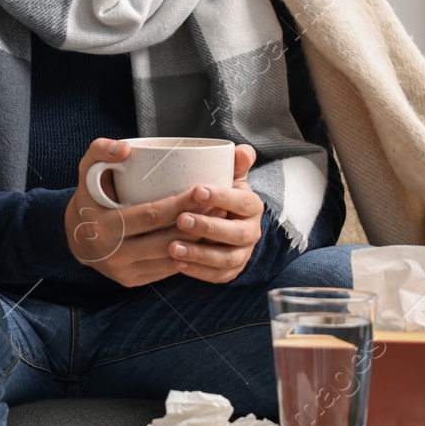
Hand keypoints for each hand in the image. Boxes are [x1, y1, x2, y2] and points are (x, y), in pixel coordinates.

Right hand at [63, 139, 254, 286]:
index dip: (180, 205)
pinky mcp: (132, 281)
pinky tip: (203, 242)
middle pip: (166, 239)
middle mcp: (114, 253)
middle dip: (197, 224)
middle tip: (220, 206)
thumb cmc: (89, 197)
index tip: (201, 190)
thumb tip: (127, 148)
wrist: (74, 236)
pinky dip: (187, 256)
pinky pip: (166, 271)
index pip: (151, 215)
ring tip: (218, 223)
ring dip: (198, 243)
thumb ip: (101, 150)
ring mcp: (124, 271)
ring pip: (170, 258)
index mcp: (104, 226)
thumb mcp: (87, 170)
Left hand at [166, 144, 264, 283]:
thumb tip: (242, 150)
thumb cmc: (219, 197)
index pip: (242, 202)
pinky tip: (177, 263)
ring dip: (200, 253)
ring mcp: (243, 254)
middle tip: (181, 220)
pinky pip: (218, 276)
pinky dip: (198, 271)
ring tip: (172, 247)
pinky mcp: (231, 272)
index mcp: (252, 206)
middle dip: (209, 227)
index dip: (222, 197)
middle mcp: (252, 232)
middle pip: (236, 233)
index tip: (196, 190)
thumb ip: (233, 165)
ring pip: (227, 258)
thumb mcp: (227, 179)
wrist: (223, 225)